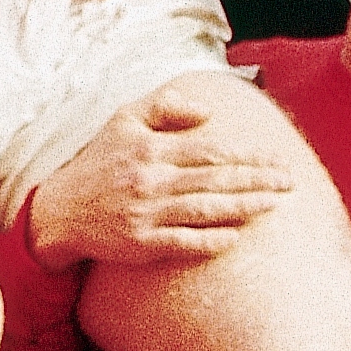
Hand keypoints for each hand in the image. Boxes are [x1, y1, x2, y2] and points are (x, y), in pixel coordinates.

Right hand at [27, 88, 294, 269]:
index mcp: (152, 148)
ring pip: (205, 210)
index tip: (276, 158)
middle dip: (257, 181)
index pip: (209, 150)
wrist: (59, 210)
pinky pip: (182, 242)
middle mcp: (152, 180)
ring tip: (273, 206)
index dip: (247, 155)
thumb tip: (207, 112)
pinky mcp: (141, 243)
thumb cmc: (98, 161)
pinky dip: (209, 241)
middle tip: (290, 183)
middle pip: (215, 180)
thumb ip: (165, 106)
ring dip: (243, 209)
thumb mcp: (124, 119)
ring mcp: (147, 213)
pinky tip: (234, 238)